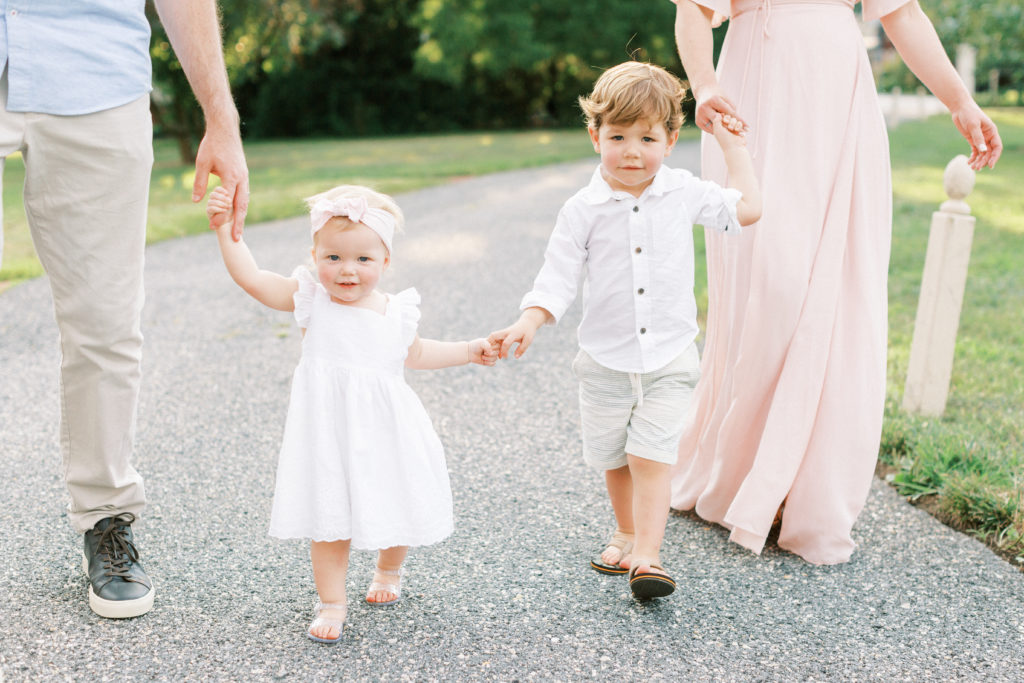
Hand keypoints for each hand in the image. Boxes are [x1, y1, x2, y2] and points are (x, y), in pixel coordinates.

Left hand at [193, 120, 249, 240]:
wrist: (225, 130)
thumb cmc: (212, 145)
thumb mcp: (202, 162)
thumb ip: (199, 182)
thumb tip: (196, 201)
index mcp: (231, 176)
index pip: (227, 201)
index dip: (221, 215)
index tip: (213, 226)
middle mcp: (241, 179)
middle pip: (241, 206)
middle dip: (238, 223)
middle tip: (236, 238)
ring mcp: (244, 177)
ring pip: (244, 201)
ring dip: (241, 216)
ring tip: (237, 231)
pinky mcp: (243, 176)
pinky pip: (243, 195)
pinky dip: (240, 206)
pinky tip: (236, 214)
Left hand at [468, 338, 499, 365]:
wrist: (469, 352)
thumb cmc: (475, 345)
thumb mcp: (481, 343)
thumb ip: (487, 346)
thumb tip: (491, 354)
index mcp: (494, 343)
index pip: (499, 346)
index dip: (492, 347)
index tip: (486, 346)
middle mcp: (494, 349)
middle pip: (497, 353)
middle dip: (489, 353)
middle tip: (483, 352)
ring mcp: (492, 356)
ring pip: (495, 359)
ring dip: (487, 358)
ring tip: (482, 356)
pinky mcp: (490, 361)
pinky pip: (493, 364)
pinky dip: (488, 363)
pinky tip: (483, 360)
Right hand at [695, 85, 747, 135]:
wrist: (703, 91)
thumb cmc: (718, 95)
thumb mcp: (726, 99)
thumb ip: (731, 111)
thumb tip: (738, 124)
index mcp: (714, 100)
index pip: (729, 113)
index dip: (739, 121)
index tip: (747, 128)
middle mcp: (705, 108)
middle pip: (721, 122)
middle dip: (732, 128)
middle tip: (742, 134)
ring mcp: (700, 116)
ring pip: (715, 128)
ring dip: (724, 132)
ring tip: (734, 135)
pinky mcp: (698, 122)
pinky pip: (710, 129)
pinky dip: (717, 131)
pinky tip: (724, 133)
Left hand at [711, 114, 748, 150]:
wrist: (735, 147)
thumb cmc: (725, 139)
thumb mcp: (717, 129)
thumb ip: (716, 120)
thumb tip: (718, 113)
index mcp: (718, 127)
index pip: (720, 116)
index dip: (723, 117)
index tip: (724, 121)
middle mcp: (724, 126)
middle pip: (728, 116)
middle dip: (729, 121)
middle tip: (729, 127)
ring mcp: (732, 127)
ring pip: (734, 119)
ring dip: (734, 124)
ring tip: (733, 130)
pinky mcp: (738, 128)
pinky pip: (739, 122)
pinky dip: (739, 126)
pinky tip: (737, 131)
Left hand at [951, 102, 1001, 169]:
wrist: (960, 109)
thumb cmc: (968, 114)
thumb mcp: (973, 126)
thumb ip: (978, 138)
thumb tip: (983, 151)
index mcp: (992, 131)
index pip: (997, 147)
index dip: (995, 157)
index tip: (990, 166)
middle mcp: (988, 136)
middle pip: (989, 152)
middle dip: (984, 161)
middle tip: (976, 168)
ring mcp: (980, 138)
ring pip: (982, 153)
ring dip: (978, 161)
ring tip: (972, 168)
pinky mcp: (972, 139)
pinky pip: (975, 151)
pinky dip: (973, 157)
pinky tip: (968, 162)